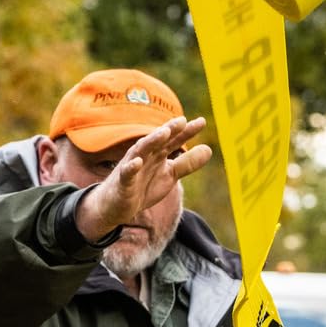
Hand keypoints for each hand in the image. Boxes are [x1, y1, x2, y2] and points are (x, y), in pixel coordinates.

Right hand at [75, 117, 211, 241]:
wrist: (116, 206)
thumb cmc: (143, 186)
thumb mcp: (169, 175)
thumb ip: (187, 163)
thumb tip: (209, 149)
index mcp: (158, 153)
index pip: (174, 140)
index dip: (187, 132)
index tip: (202, 122)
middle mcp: (145, 155)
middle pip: (158, 140)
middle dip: (169, 130)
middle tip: (182, 120)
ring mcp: (132, 166)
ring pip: (142, 150)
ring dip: (152, 141)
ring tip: (164, 132)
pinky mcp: (123, 182)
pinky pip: (127, 172)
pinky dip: (131, 166)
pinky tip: (137, 162)